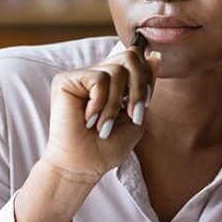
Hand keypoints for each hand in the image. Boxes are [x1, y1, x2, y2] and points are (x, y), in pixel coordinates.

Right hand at [43, 42, 160, 181]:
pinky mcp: (65, 80)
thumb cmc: (107, 147)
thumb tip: (156, 55)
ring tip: (103, 126)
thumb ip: (144, 87)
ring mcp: (79, 77)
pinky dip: (100, 103)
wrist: (83, 167)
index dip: (146, 80)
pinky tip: (88, 120)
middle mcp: (94, 75)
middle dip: (138, 89)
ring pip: (116, 70)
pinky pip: (99, 79)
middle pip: (130, 56)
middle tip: (132, 115)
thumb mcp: (135, 116)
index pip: (136, 59)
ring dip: (116, 104)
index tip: (139, 109)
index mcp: (110, 82)